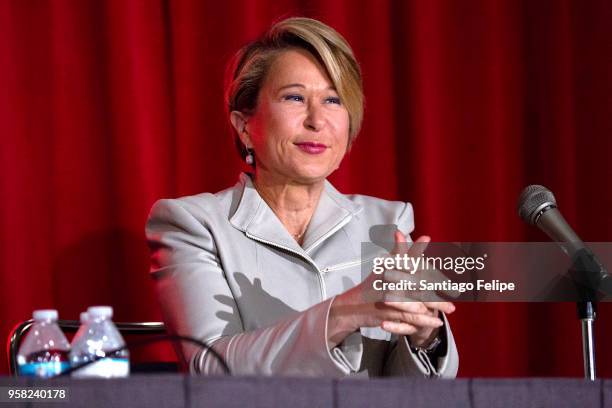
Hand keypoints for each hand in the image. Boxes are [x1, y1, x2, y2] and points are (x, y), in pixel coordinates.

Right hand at [327, 231, 455, 348]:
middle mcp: (389, 281)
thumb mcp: (384, 266)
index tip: (438, 257)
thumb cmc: (373, 285)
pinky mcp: (388, 313)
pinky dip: (425, 320)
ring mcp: (388, 298)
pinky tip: (437, 322)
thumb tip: (400, 231)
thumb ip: (397, 251)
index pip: (411, 261)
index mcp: (390, 268)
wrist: (353, 307)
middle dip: (439, 287)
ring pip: (417, 301)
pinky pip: (410, 317)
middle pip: (419, 282)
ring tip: (450, 309)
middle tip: (456, 291)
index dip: (425, 259)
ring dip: (436, 306)